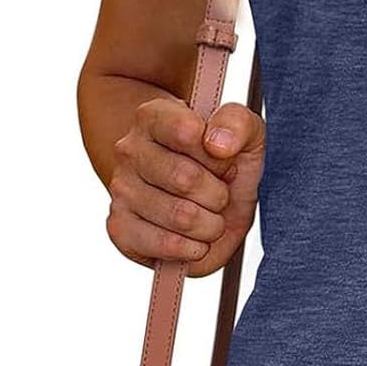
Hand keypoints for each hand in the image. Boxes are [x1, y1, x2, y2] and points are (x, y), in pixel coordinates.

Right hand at [107, 96, 264, 276]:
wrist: (208, 200)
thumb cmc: (223, 164)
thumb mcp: (246, 135)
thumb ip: (237, 124)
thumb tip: (218, 144)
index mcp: (154, 117)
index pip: (187, 132)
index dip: (219, 156)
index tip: (223, 160)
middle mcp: (130, 151)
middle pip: (185, 179)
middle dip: (218, 194)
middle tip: (217, 191)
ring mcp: (121, 190)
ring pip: (182, 217)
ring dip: (211, 224)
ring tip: (207, 214)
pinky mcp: (120, 228)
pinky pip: (167, 245)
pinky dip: (194, 248)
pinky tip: (193, 237)